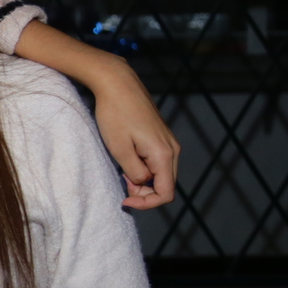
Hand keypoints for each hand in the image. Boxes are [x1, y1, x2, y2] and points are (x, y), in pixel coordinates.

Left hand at [9, 22, 179, 208]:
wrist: (118, 83)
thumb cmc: (114, 114)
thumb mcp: (119, 149)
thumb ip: (135, 173)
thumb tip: (144, 182)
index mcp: (164, 155)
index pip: (166, 194)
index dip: (147, 204)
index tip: (124, 200)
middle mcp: (173, 149)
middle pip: (165, 185)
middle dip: (144, 193)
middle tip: (121, 183)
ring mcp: (169, 141)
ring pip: (161, 174)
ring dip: (143, 180)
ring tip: (122, 170)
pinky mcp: (161, 136)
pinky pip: (157, 161)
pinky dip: (144, 168)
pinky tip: (127, 159)